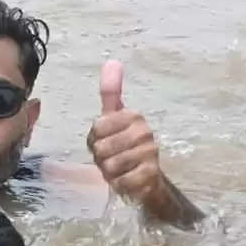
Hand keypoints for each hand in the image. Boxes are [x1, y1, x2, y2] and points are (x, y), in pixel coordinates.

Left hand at [85, 59, 173, 207]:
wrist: (148, 179)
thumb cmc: (125, 145)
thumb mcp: (115, 118)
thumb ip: (111, 92)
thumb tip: (112, 61)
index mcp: (134, 115)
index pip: (96, 129)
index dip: (95, 140)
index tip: (107, 141)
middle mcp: (144, 132)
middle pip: (101, 149)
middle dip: (102, 159)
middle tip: (113, 158)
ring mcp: (150, 154)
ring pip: (110, 166)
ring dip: (110, 173)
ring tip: (121, 169)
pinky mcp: (150, 175)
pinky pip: (121, 181)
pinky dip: (119, 184)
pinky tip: (127, 180)